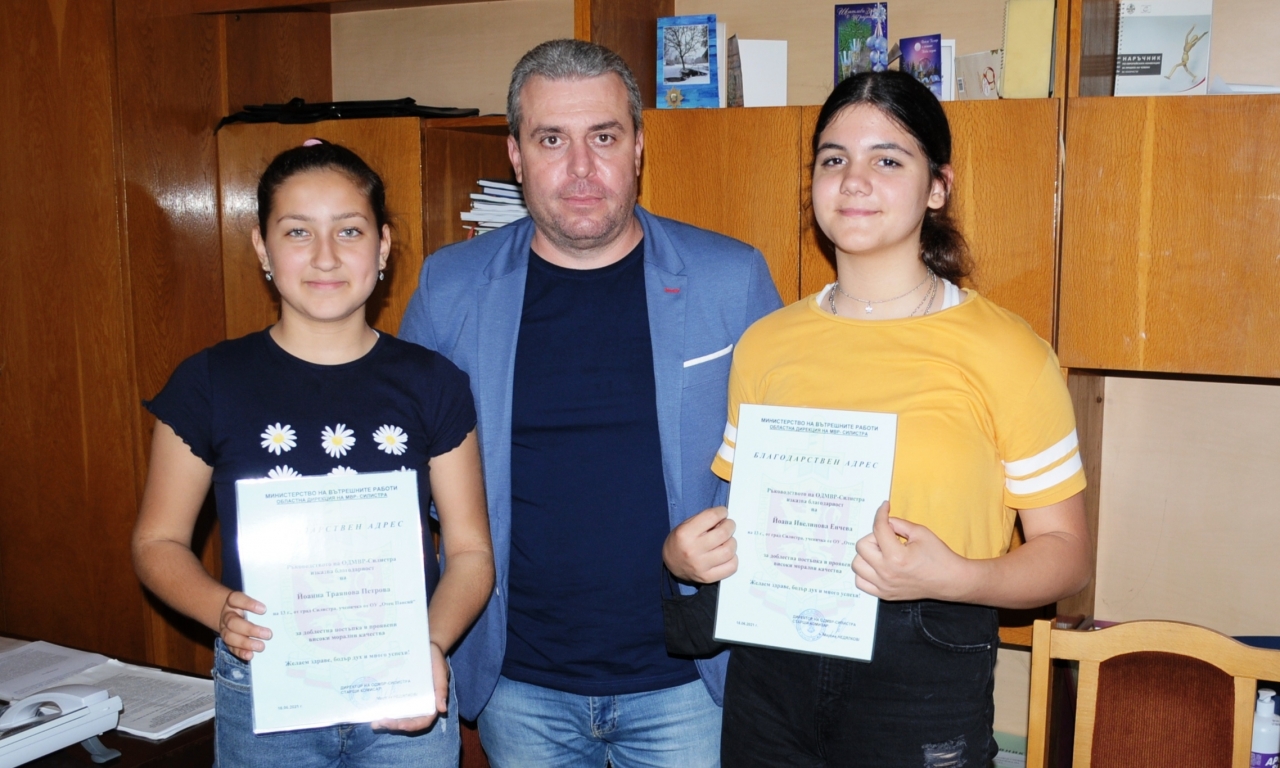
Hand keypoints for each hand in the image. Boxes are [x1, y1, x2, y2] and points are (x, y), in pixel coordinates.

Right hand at [219, 591, 270, 660]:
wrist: (231, 614)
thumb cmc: (248, 606)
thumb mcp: (253, 599)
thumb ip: (263, 599)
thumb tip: (281, 605)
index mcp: (233, 602)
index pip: (236, 599)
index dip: (248, 604)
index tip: (264, 609)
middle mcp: (227, 615)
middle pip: (233, 622)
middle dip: (250, 629)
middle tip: (268, 634)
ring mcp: (225, 629)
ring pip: (230, 637)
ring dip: (246, 643)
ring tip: (261, 646)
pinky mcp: (227, 642)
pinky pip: (231, 648)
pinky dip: (241, 652)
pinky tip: (250, 655)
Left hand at [372, 641, 447, 731]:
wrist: (427, 647)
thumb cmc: (436, 660)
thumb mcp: (441, 673)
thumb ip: (441, 690)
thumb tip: (443, 710)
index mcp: (431, 703)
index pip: (423, 721)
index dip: (412, 726)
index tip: (400, 725)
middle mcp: (418, 705)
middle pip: (407, 722)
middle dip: (393, 725)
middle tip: (380, 723)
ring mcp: (407, 700)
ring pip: (397, 716)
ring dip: (385, 722)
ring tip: (374, 722)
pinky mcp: (398, 693)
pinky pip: (391, 704)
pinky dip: (382, 709)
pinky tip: (372, 710)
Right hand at [663, 506, 736, 582]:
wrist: (670, 563)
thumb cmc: (680, 542)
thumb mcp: (685, 525)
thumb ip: (704, 520)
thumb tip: (724, 519)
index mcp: (685, 534)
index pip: (711, 517)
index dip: (721, 512)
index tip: (723, 512)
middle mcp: (692, 550)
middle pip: (723, 534)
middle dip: (729, 526)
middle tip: (727, 525)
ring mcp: (701, 566)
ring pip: (729, 551)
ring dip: (732, 542)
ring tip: (726, 541)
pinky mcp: (708, 577)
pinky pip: (731, 567)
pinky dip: (733, 559)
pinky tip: (726, 555)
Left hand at [851, 502, 970, 601]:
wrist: (950, 580)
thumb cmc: (939, 556)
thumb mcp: (920, 532)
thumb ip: (898, 524)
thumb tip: (884, 521)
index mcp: (896, 556)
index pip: (878, 529)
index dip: (881, 513)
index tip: (884, 508)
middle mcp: (886, 573)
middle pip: (862, 546)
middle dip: (874, 537)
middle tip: (888, 537)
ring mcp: (884, 585)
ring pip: (857, 565)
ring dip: (866, 555)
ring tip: (882, 552)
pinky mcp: (885, 594)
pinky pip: (861, 582)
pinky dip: (865, 572)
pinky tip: (877, 566)